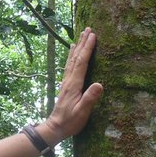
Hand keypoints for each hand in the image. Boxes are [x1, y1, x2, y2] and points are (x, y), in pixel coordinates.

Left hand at [40, 28, 102, 143]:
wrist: (55, 128)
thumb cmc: (70, 122)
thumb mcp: (82, 112)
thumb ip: (90, 98)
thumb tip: (99, 84)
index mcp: (74, 84)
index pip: (82, 62)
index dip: (88, 48)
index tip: (93, 35)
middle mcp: (69, 80)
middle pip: (76, 57)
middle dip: (83, 42)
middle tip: (88, 28)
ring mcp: (66, 82)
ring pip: (72, 60)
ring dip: (77, 46)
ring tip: (81, 35)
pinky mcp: (66, 85)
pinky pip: (70, 66)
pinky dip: (72, 56)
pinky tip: (72, 52)